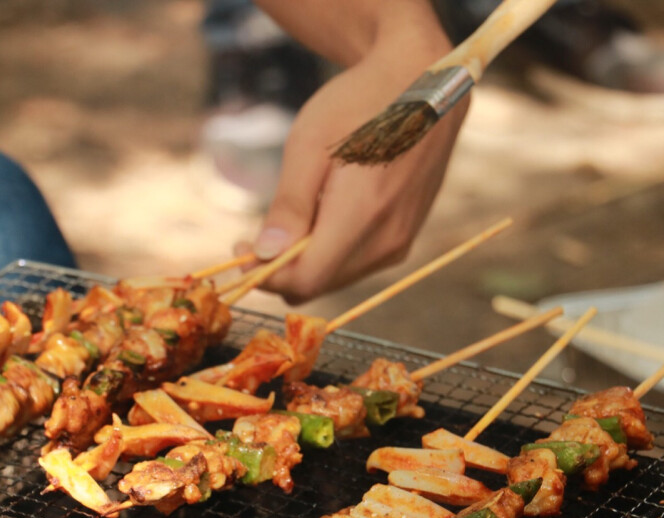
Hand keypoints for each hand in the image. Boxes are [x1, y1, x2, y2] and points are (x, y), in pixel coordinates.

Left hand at [235, 25, 465, 303]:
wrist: (422, 87)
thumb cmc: (359, 106)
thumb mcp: (309, 146)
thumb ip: (289, 206)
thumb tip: (265, 254)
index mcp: (361, 216)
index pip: (304, 280)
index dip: (265, 274)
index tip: (241, 246)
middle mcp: (386, 241)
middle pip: (317, 285)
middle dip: (280, 268)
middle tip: (254, 235)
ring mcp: (399, 243)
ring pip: (335, 279)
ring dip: (305, 261)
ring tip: (293, 217)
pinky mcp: (405, 239)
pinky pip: (355, 265)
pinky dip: (329, 252)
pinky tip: (323, 216)